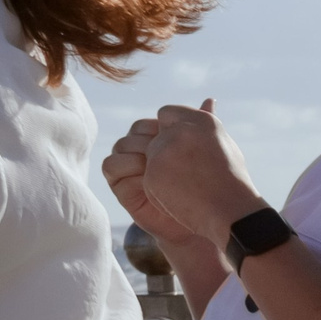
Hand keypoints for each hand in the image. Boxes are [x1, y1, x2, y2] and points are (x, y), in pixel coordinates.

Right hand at [100, 118, 203, 247]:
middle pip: (133, 132)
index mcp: (157, 141)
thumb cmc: (201, 188)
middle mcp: (139, 150)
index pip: (148, 123)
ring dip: (138, 152)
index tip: (177, 139)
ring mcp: (127, 166)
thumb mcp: (204, 153)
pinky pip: (110, 166)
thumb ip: (203, 127)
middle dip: (149, 140)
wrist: (196, 220)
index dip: (159, 129)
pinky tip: (146, 175)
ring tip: (157, 165)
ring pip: (120, 145)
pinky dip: (125, 166)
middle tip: (167, 152)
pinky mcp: (119, 184)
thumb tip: (210, 99)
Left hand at [135, 100, 266, 244]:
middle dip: (163, 152)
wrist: (232, 214)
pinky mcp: (153, 172)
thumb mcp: (224, 144)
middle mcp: (181, 130)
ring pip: (148, 155)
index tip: (180, 149)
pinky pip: (146, 176)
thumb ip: (207, 121)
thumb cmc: (232, 181)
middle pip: (154, 135)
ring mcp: (164, 150)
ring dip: (158, 169)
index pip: (165, 113)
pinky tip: (176, 196)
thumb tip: (208, 100)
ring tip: (183, 185)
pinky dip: (156, 187)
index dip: (169, 131)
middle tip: (184, 172)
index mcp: (201, 120)